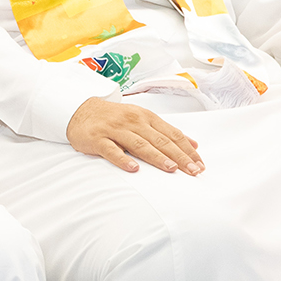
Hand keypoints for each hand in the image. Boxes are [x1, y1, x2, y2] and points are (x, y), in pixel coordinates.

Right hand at [67, 96, 202, 173]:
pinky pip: (111, 150)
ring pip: (139, 144)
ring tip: (170, 168)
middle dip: (178, 156)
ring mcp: (114, 129)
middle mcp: (132, 121)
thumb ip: (167, 132)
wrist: (80, 110)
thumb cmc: (115, 118)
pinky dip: (122, 159)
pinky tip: (133, 168)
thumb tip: (194, 145)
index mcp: (146, 117)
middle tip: (192, 171)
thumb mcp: (143, 119)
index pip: (172, 134)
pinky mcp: (97, 138)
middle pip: (159, 140)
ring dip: (156, 156)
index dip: (187, 150)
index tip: (199, 165)